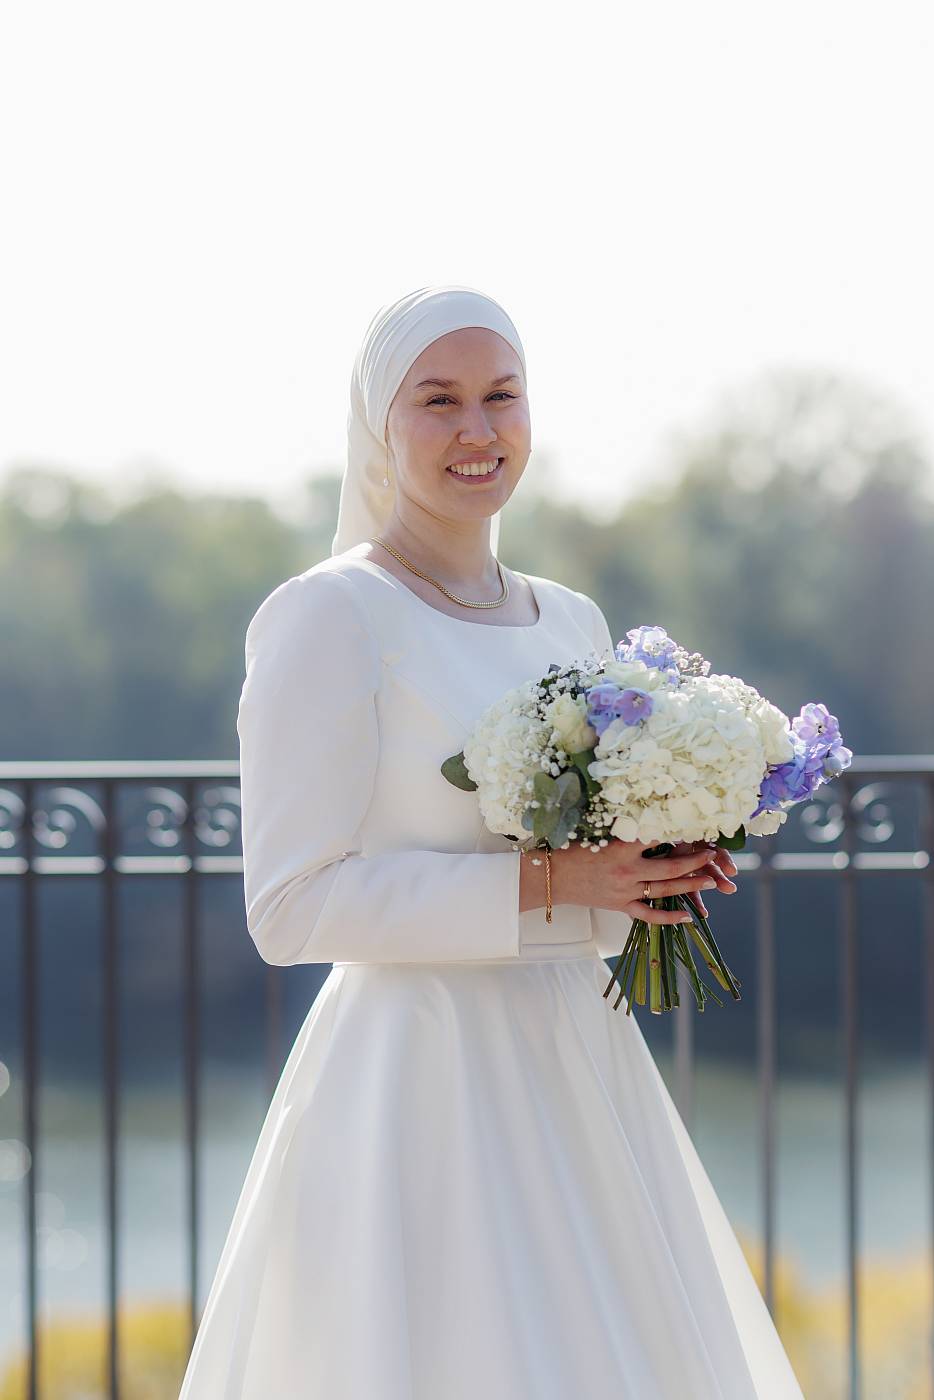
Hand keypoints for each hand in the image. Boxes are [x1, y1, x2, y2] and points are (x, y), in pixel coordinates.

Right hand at [544, 835, 736, 924]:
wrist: (552, 877)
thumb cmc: (572, 849)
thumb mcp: (598, 833)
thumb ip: (624, 829)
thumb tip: (651, 815)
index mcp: (620, 848)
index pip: (657, 837)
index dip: (678, 831)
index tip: (695, 825)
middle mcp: (626, 871)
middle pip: (669, 867)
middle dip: (694, 860)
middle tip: (711, 854)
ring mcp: (625, 891)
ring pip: (665, 890)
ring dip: (690, 885)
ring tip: (709, 880)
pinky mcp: (620, 906)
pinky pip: (649, 915)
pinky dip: (669, 918)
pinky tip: (688, 917)